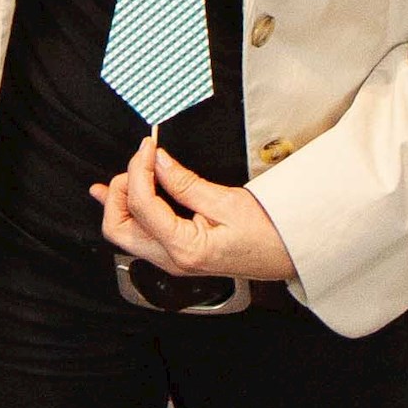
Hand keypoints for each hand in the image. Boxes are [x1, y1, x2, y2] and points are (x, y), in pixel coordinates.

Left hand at [95, 134, 297, 283]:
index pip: (141, 205)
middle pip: (118, 227)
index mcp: (185, 249)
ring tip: (128, 171)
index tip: (148, 147)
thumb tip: (158, 162)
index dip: (139, 169)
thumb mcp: (228, 202)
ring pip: (123, 232)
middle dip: (119, 190)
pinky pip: (139, 234)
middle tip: (138, 163)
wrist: (289, 255)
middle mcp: (172, 260)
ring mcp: (171, 260)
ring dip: (118, 200)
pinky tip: (120, 192)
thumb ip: (185, 183)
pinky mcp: (175, 253)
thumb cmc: (269, 235)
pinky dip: (127, 210)